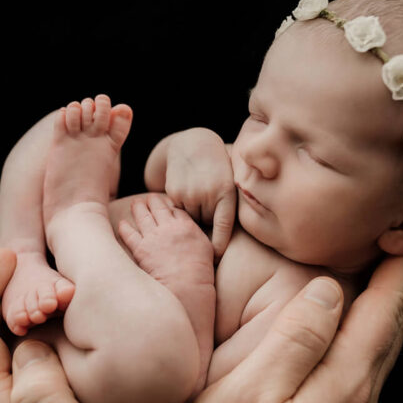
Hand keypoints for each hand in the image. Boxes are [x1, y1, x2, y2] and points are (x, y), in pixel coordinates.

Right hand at [161, 252, 402, 402]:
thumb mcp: (247, 393)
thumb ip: (294, 338)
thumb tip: (330, 288)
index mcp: (345, 384)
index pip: (386, 307)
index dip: (400, 260)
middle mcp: (361, 401)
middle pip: (393, 324)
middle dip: (400, 274)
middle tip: (400, 229)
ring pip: (381, 347)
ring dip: (385, 302)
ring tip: (378, 263)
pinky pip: (364, 367)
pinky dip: (366, 331)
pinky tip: (347, 320)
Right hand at [162, 128, 238, 256]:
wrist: (193, 144)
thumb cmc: (217, 168)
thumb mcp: (229, 182)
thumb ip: (227, 207)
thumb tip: (218, 243)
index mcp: (226, 192)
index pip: (223, 226)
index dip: (219, 245)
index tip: (216, 258)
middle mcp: (207, 194)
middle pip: (205, 223)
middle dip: (206, 220)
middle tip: (206, 201)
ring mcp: (189, 193)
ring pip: (191, 219)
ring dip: (193, 214)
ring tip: (197, 194)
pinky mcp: (174, 192)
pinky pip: (179, 211)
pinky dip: (182, 206)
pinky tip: (187, 191)